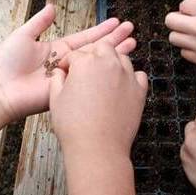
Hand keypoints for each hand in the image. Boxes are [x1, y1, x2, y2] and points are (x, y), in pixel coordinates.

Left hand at [0, 5, 136, 121]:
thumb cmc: (7, 62)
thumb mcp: (24, 35)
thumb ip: (40, 22)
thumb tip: (51, 6)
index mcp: (59, 50)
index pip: (86, 38)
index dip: (102, 30)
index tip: (117, 22)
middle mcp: (68, 63)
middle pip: (97, 50)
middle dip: (115, 40)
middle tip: (132, 31)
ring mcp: (71, 78)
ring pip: (97, 64)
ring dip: (115, 54)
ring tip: (133, 44)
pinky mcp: (70, 91)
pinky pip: (90, 81)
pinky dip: (105, 74)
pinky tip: (118, 67)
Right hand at [49, 43, 148, 157]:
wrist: (98, 147)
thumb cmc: (74, 126)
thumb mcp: (55, 99)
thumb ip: (57, 79)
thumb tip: (61, 72)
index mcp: (85, 62)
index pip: (75, 54)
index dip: (68, 62)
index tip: (66, 70)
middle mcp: (108, 63)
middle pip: (102, 47)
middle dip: (93, 54)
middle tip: (86, 69)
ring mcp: (126, 75)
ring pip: (122, 57)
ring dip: (112, 62)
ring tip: (104, 76)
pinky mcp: (139, 90)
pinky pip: (138, 75)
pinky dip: (131, 77)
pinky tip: (122, 86)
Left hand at [165, 0, 195, 71]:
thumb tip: (189, 10)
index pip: (181, 6)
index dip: (187, 11)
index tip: (193, 15)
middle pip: (170, 21)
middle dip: (177, 23)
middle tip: (186, 26)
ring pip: (174, 38)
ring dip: (182, 37)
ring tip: (194, 38)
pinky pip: (184, 53)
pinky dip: (190, 51)